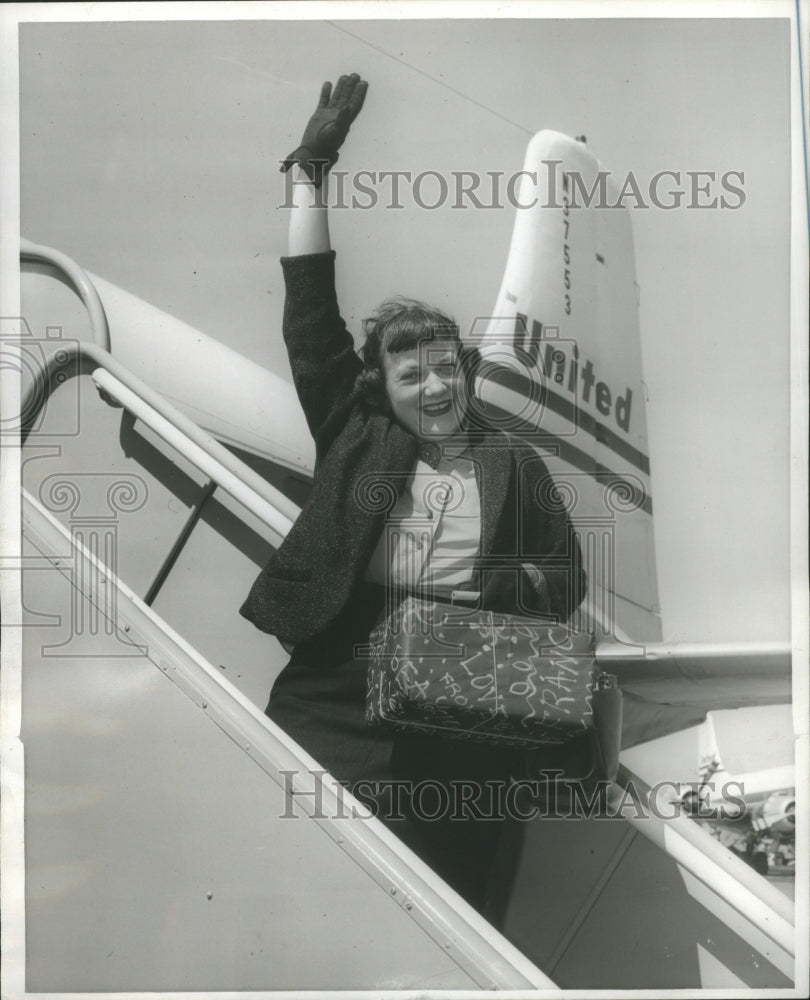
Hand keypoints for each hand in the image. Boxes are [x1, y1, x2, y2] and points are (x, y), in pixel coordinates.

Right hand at [281, 73, 367, 187]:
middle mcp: (338, 116)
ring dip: (341, 88)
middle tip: (356, 75)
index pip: (354, 105)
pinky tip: (328, 83)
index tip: (364, 83)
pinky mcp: (319, 115)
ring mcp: (328, 115)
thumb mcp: (335, 132)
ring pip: (336, 98)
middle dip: (351, 87)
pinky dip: (326, 92)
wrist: (313, 152)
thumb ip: (342, 119)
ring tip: (345, 76)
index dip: (359, 94)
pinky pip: (323, 101)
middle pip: (347, 99)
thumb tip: (348, 106)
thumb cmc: (325, 146)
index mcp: (344, 121)